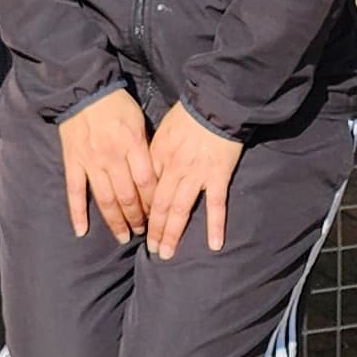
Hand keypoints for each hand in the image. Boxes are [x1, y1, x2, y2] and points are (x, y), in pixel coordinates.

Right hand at [58, 86, 155, 245]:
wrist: (83, 89)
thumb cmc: (116, 104)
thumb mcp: (139, 121)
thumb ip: (146, 147)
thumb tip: (156, 175)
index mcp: (132, 144)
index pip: (147, 182)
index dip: (154, 203)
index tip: (158, 216)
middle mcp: (112, 157)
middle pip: (127, 196)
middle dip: (137, 218)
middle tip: (143, 232)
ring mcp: (90, 162)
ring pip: (105, 199)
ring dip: (115, 221)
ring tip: (124, 237)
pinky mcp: (73, 162)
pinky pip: (74, 192)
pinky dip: (77, 213)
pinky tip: (81, 231)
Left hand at [146, 102, 243, 259]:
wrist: (215, 102)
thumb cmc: (188, 113)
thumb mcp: (162, 130)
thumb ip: (155, 153)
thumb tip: (146, 172)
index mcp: (158, 156)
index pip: (145, 189)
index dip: (141, 209)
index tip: (139, 224)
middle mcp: (174, 168)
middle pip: (159, 205)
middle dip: (153, 230)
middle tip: (151, 249)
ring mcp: (196, 174)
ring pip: (180, 209)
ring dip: (173, 234)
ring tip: (167, 253)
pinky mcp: (218, 176)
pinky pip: (216, 205)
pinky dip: (215, 225)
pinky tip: (215, 245)